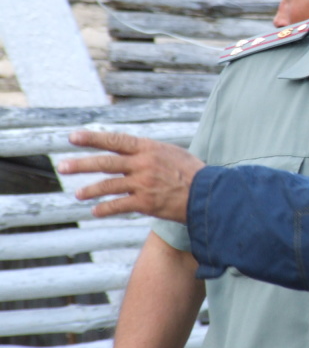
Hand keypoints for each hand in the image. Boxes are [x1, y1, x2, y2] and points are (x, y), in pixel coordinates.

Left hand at [57, 130, 205, 221]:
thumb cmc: (192, 172)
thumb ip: (150, 152)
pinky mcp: (145, 203)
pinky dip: (105, 208)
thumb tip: (132, 150)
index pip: (116, 141)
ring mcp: (143, 184)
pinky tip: (95, 211)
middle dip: (81, 164)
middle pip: (106, 162)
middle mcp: (143, 164)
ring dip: (90, 189)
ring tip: (78, 193)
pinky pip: (118, 205)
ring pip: (108, 185)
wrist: (207, 194)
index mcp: (149, 148)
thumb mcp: (172, 153)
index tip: (73, 137)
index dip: (93, 138)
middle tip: (62, 165)